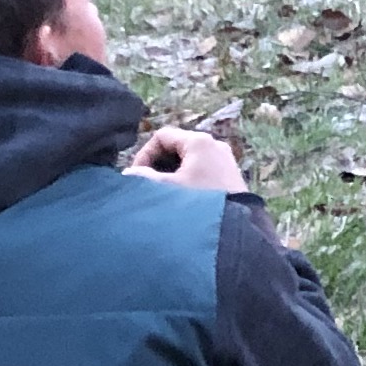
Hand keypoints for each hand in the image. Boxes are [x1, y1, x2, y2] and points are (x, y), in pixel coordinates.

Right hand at [132, 126, 247, 195]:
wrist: (237, 229)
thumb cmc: (200, 205)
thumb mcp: (168, 189)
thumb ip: (145, 178)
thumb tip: (129, 174)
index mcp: (199, 141)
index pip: (162, 136)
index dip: (144, 154)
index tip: (138, 176)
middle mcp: (214, 144)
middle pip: (176, 146)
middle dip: (158, 164)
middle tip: (148, 184)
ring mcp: (225, 158)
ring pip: (189, 158)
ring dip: (172, 173)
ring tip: (164, 193)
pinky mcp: (230, 174)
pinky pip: (203, 168)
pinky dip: (188, 177)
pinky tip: (182, 198)